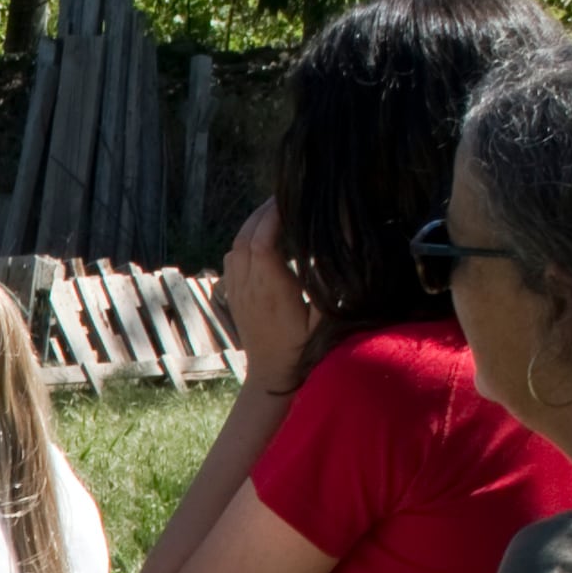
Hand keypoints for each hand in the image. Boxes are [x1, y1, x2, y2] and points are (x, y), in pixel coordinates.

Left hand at [218, 197, 316, 390]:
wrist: (272, 376)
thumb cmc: (304, 348)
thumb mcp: (324, 319)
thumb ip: (331, 285)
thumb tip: (340, 252)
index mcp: (271, 290)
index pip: (263, 242)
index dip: (273, 217)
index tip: (289, 200)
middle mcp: (249, 287)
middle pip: (247, 238)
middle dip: (262, 213)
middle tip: (283, 196)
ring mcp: (238, 291)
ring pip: (235, 246)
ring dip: (251, 225)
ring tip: (272, 210)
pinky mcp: (234, 296)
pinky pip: (231, 259)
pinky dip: (243, 241)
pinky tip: (259, 237)